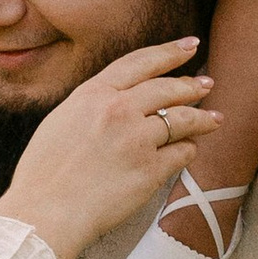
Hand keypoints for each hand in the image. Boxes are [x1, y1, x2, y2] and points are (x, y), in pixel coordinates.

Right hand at [0, 37, 216, 258]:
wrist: (44, 212)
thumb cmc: (44, 174)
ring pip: (183, 119)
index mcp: (93, 95)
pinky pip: (181, 153)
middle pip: (168, 88)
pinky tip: (187, 151)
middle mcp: (118, 110)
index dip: (169, 52)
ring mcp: (136, 139)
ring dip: (203, 118)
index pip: (140, 63)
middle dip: (193, 84)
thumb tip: (122, 99)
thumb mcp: (61, 121)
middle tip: (206, 84)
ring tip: (214, 119)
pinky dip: (187, 150)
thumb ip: (93, 105)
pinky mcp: (150, 170)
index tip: (189, 46)